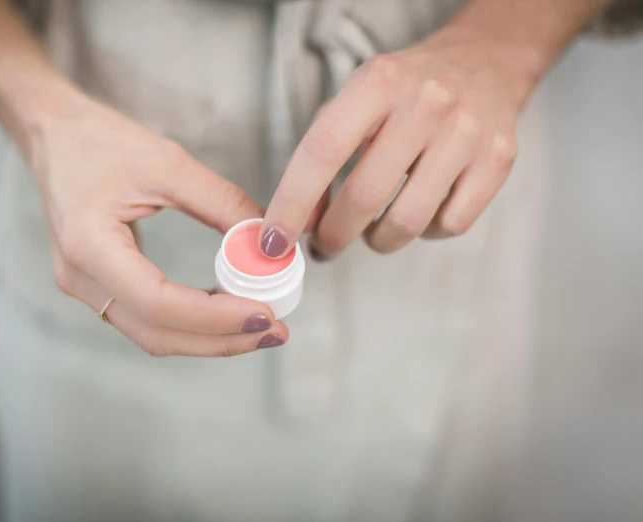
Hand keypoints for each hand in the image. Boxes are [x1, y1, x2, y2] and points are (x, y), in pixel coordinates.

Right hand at [30, 92, 287, 355]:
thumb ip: (222, 203)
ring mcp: (85, 287)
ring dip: (209, 338)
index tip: (265, 314)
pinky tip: (227, 312)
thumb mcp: (169, 163)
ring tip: (260, 327)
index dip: (215, 318)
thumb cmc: (102, 141)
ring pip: (153, 335)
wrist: (56, 136)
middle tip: (275, 332)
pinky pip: (148, 319)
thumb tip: (270, 242)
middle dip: (221, 340)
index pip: (157, 304)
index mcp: (88, 244)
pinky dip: (191, 323)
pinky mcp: (98, 286)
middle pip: (156, 334)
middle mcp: (80, 277)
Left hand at [260, 28, 532, 259]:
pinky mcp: (498, 160)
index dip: (293, 203)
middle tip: (324, 245)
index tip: (273, 240)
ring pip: (408, 221)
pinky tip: (418, 212)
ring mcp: (467, 132)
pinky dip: (424, 233)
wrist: (483, 64)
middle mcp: (426, 103)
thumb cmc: (404, 92)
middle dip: (334, 235)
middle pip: (365, 197)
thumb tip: (299, 222)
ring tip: (371, 230)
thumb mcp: (355, 102)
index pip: (322, 151)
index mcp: (378, 82)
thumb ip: (321, 155)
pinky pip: (449, 225)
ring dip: (378, 240)